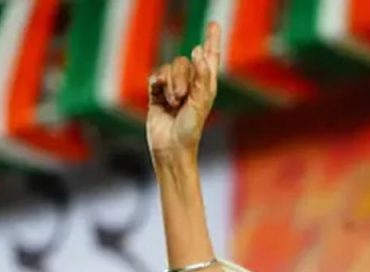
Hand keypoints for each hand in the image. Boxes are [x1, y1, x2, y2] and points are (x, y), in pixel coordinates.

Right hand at [147, 22, 219, 161]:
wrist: (171, 148)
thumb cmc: (190, 130)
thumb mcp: (200, 102)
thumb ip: (201, 77)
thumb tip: (198, 52)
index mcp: (206, 86)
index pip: (210, 58)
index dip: (212, 41)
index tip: (214, 24)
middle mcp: (191, 85)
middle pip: (184, 61)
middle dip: (181, 77)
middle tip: (180, 98)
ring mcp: (173, 88)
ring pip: (169, 68)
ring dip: (170, 84)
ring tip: (173, 103)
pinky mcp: (157, 94)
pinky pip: (156, 76)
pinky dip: (158, 84)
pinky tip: (160, 97)